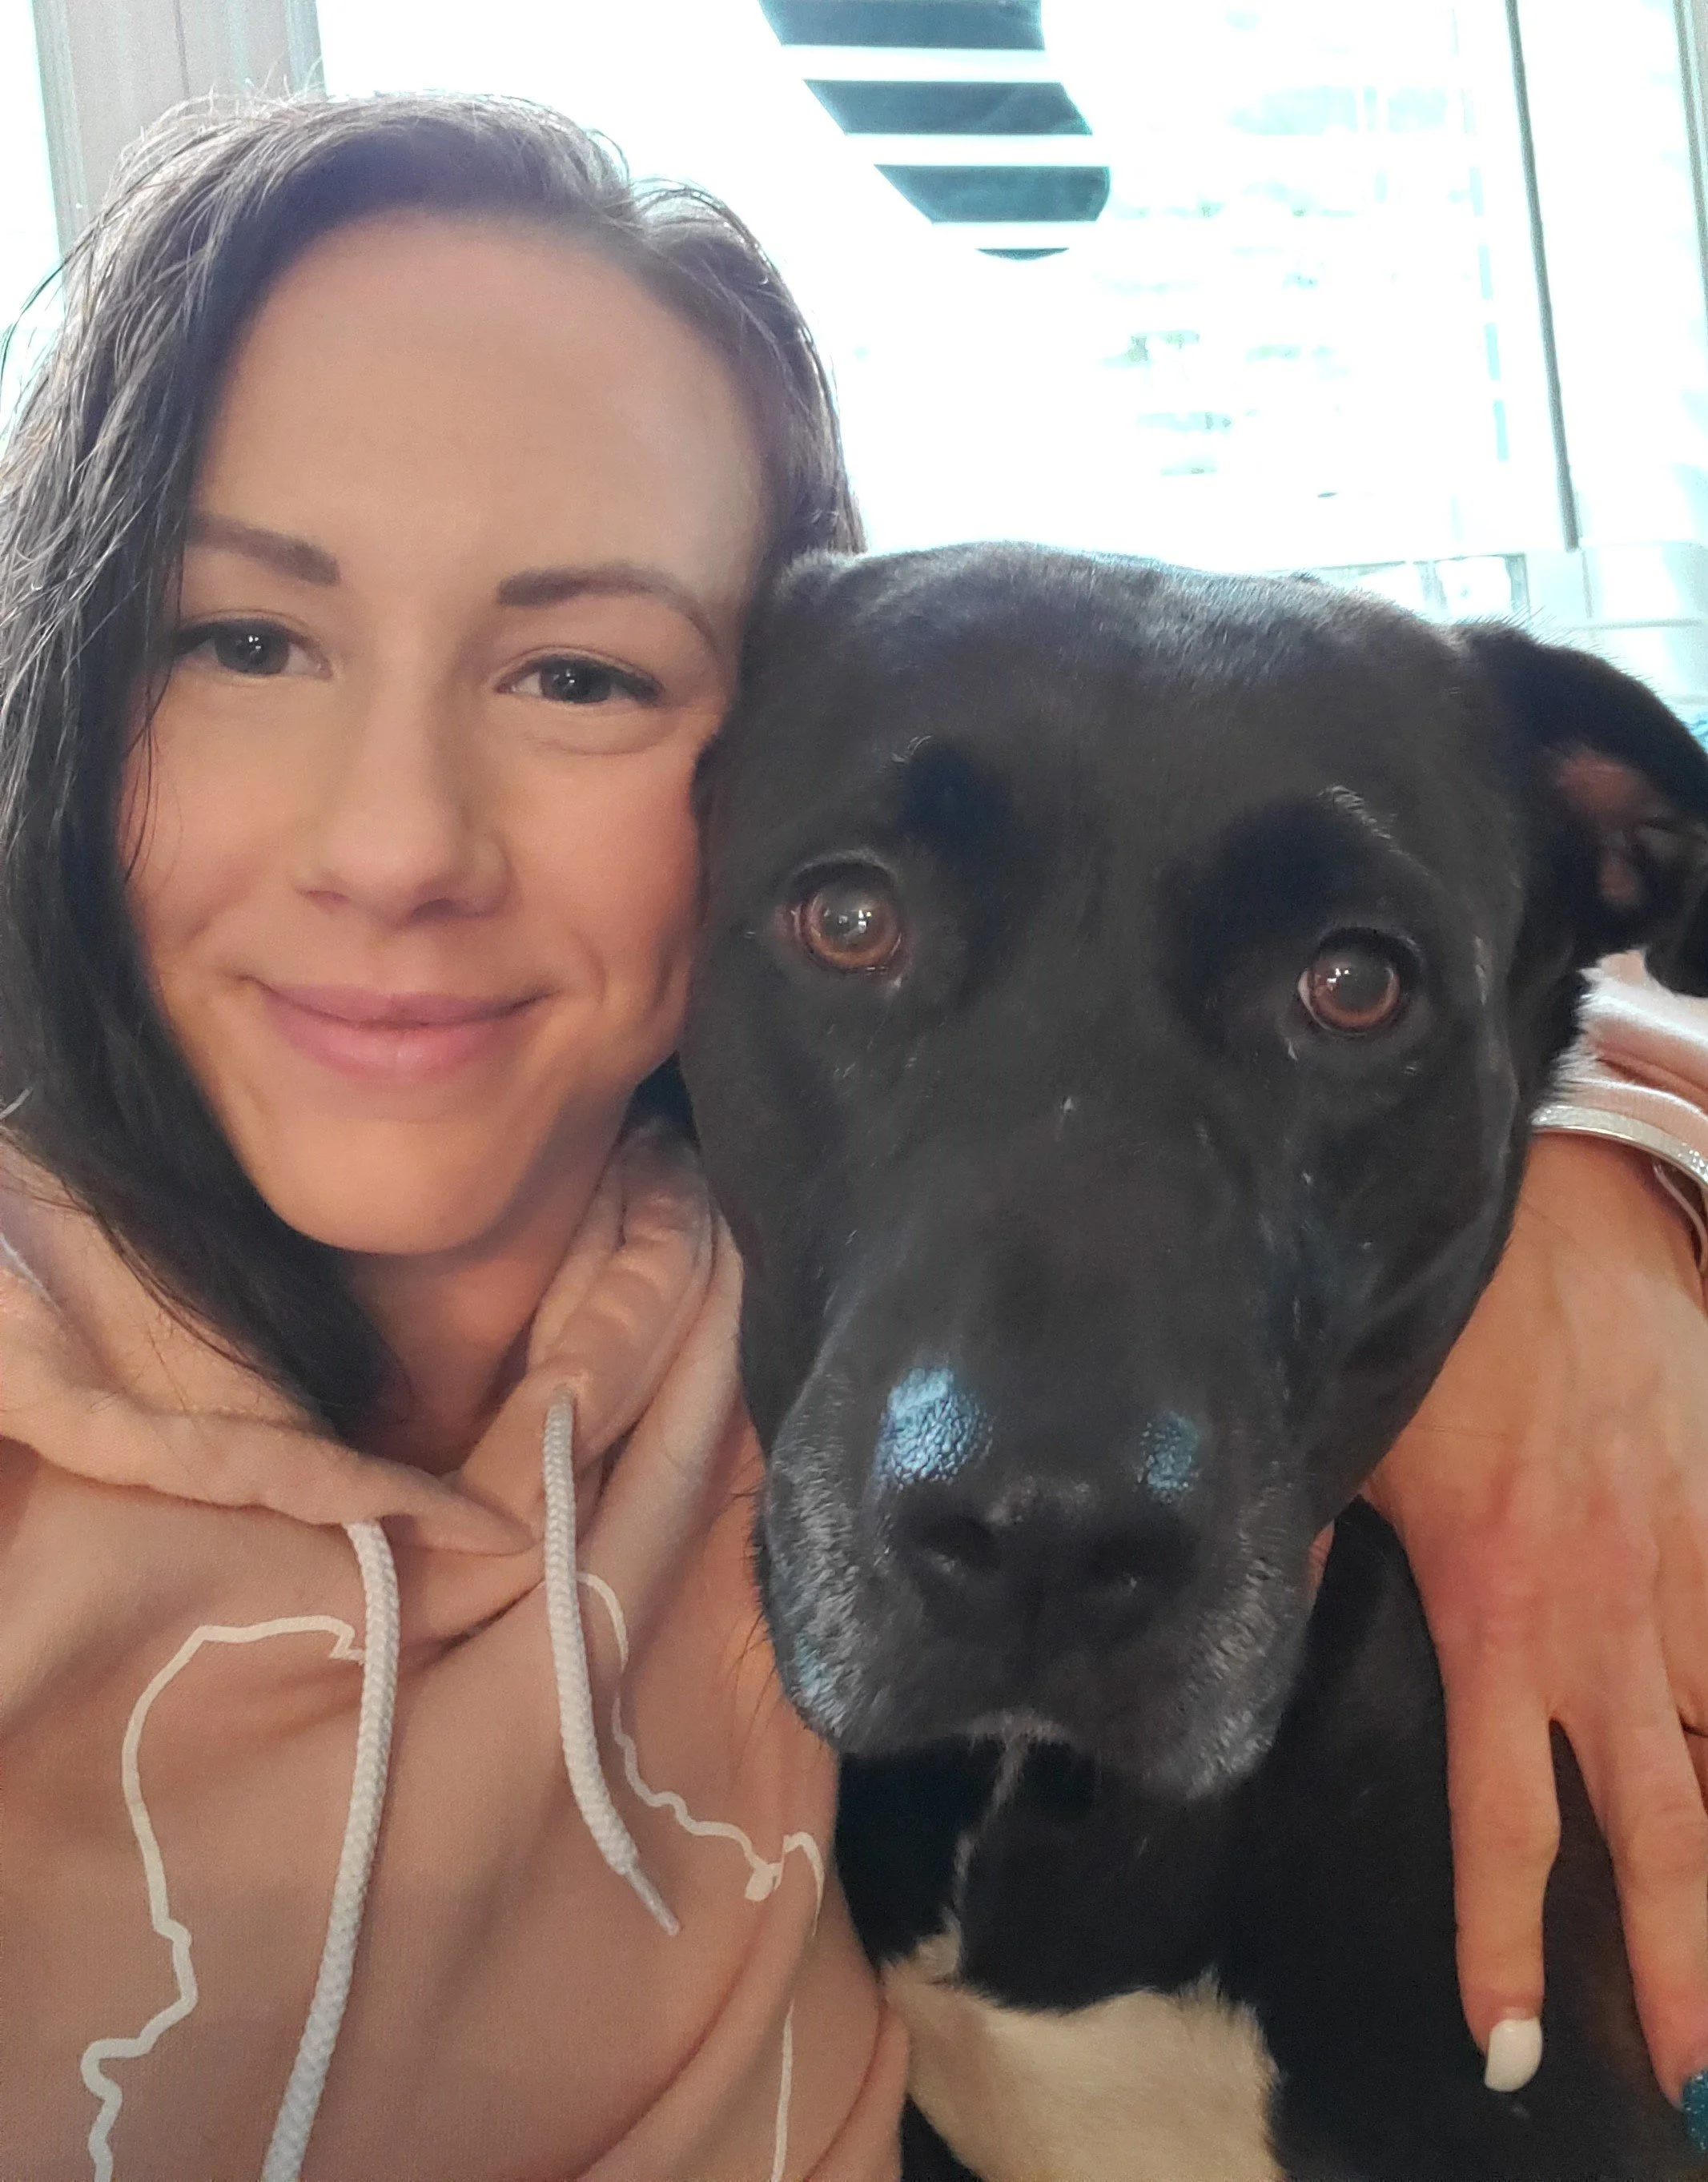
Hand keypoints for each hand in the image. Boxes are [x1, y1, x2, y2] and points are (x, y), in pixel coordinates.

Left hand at [1365, 1132, 1707, 2115]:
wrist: (1567, 1210)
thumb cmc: (1447, 1327)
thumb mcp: (1347, 1439)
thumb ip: (1306, 1540)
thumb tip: (1249, 1612)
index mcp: (1499, 1608)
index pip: (1505, 1811)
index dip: (1506, 1937)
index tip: (1511, 2042)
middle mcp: (1608, 1612)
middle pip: (1663, 1817)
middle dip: (1681, 1951)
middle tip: (1695, 2067)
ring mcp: (1688, 1561)